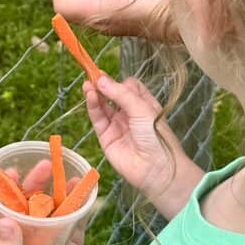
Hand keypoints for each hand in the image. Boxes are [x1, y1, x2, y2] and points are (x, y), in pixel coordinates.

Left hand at [0, 161, 90, 244]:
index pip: (5, 210)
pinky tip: (87, 190)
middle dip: (36, 183)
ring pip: (56, 209)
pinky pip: (77, 223)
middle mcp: (30, 242)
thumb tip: (5, 219)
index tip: (11, 170)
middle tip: (46, 165)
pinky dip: (81, 207)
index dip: (6, 189)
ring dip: (60, 191)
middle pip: (32, 204)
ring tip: (69, 172)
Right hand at [85, 73, 202, 219]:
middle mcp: (130, 114)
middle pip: (113, 95)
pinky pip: (98, 118)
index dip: (119, 82)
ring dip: (95, 94)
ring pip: (103, 105)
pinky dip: (92, 106)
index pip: (129, 87)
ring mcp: (117, 125)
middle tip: (93, 75)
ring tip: (88, 84)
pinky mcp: (106, 137)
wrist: (156, 169)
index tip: (109, 76)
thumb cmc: (156, 136)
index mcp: (144, 105)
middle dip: (104, 85)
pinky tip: (90, 95)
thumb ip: (120, 93)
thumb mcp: (142, 108)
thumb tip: (101, 79)